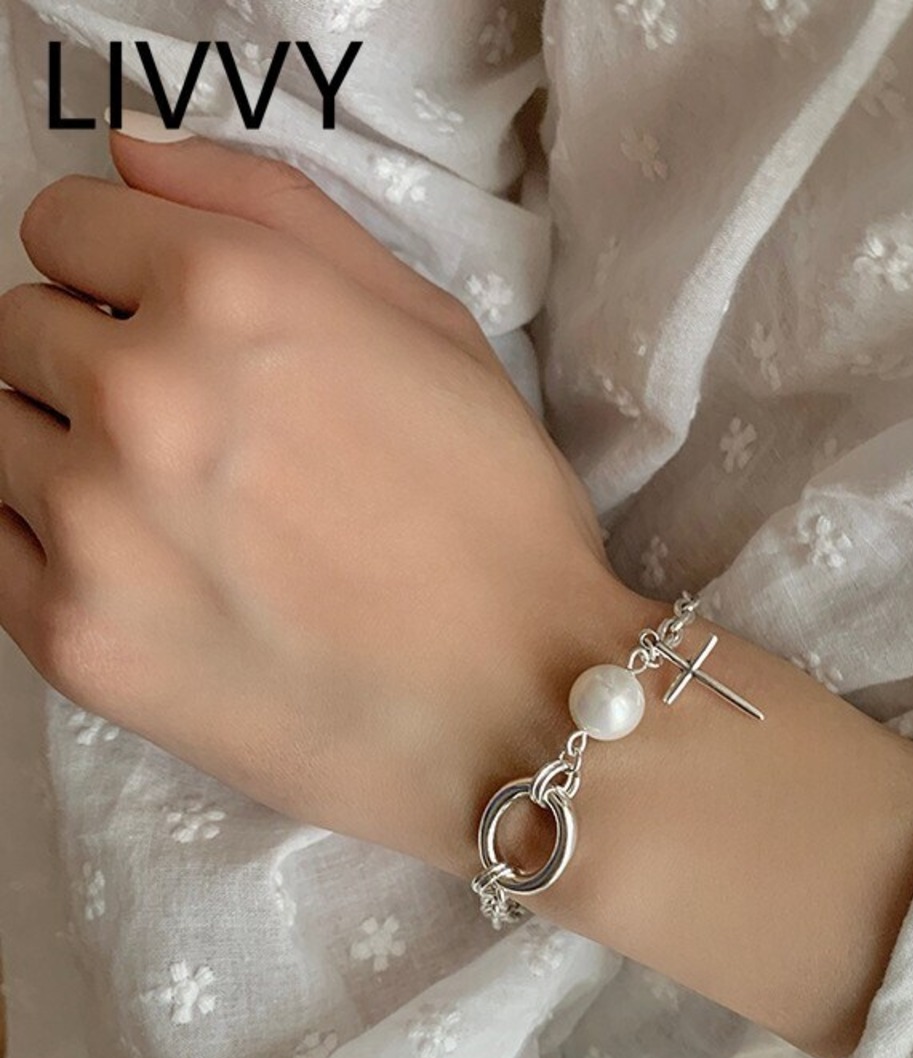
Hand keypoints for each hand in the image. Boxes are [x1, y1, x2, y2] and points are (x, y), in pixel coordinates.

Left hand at [0, 130, 648, 868]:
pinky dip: (47, 539)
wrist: (517, 703)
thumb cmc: (497, 516)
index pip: (68, 220)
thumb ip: (278, 210)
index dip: (122, 262)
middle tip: (198, 430)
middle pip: (19, 324)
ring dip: (68, 449)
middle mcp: (143, 392)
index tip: (169, 313)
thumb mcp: (434, 328)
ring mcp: (92, 522)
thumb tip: (130, 154)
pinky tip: (149, 569)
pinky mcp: (72, 636)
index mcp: (236, 294)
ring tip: (179, 510)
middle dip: (94, 353)